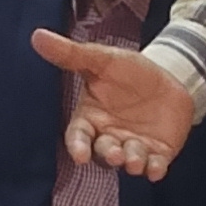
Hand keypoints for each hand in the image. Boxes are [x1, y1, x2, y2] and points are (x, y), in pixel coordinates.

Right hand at [31, 30, 198, 180]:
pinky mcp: (157, 154)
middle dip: (108, 155)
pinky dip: (155, 169)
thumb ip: (71, 55)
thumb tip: (37, 36)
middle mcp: (110, 137)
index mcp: (91, 118)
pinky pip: (154, 166)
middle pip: (103, 153)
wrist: (168, 75)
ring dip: (131, 163)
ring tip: (134, 159)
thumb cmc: (129, 71)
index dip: (78, 147)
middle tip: (115, 154)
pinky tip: (157, 169)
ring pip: (128, 162)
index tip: (79, 155)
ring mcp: (133, 147)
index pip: (78, 136)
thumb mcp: (102, 60)